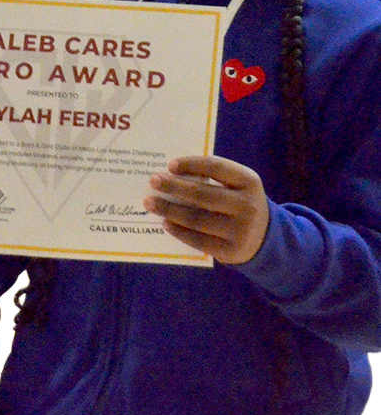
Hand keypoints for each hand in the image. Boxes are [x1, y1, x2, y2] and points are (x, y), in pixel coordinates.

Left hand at [143, 155, 268, 264]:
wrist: (265, 237)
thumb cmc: (238, 202)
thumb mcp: (236, 186)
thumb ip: (213, 178)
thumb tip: (170, 173)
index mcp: (248, 181)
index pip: (216, 167)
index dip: (191, 164)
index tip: (170, 165)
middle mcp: (247, 205)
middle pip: (203, 194)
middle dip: (174, 186)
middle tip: (153, 180)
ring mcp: (240, 230)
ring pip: (197, 219)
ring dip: (169, 209)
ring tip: (150, 202)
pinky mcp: (231, 251)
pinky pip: (198, 240)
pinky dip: (178, 230)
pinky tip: (165, 222)